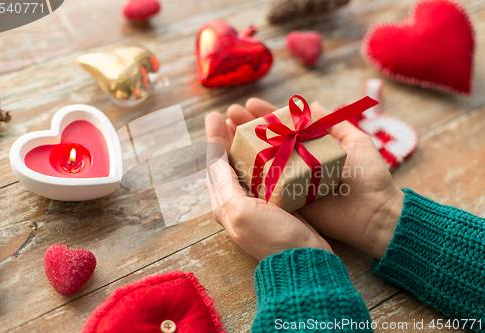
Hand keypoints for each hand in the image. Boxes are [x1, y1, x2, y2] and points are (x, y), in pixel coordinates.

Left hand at [205, 100, 331, 260]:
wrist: (304, 261)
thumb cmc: (272, 238)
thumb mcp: (241, 212)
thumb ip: (225, 185)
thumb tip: (213, 159)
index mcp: (225, 203)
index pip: (215, 164)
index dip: (214, 138)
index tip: (215, 115)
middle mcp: (238, 202)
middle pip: (230, 162)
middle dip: (228, 137)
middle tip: (232, 114)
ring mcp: (258, 202)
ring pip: (249, 165)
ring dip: (247, 144)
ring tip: (251, 123)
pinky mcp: (277, 202)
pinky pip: (268, 172)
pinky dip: (267, 156)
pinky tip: (274, 145)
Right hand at [222, 98, 403, 260]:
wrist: (376, 213)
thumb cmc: (371, 177)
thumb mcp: (356, 142)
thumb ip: (335, 123)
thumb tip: (312, 103)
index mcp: (311, 149)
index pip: (284, 128)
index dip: (266, 116)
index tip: (249, 104)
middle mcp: (297, 164)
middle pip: (266, 142)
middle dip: (247, 127)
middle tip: (230, 114)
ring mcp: (290, 183)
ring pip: (261, 162)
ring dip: (242, 146)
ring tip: (225, 130)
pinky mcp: (287, 202)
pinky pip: (264, 187)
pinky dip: (247, 175)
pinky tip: (231, 160)